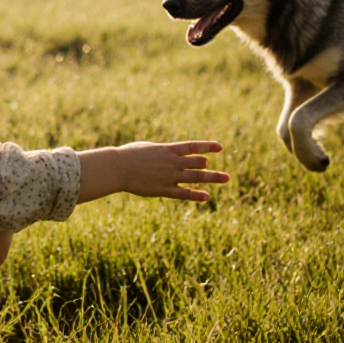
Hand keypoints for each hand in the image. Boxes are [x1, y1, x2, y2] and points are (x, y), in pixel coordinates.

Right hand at [78, 140, 228, 203]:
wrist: (118, 168)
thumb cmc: (129, 155)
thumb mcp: (148, 148)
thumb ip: (162, 151)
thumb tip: (170, 152)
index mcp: (168, 149)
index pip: (193, 146)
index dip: (208, 146)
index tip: (220, 147)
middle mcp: (172, 162)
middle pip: (198, 163)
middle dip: (209, 167)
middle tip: (219, 172)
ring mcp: (169, 176)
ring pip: (195, 177)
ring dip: (212, 178)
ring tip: (226, 178)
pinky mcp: (163, 190)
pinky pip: (183, 193)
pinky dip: (196, 195)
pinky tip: (207, 196)